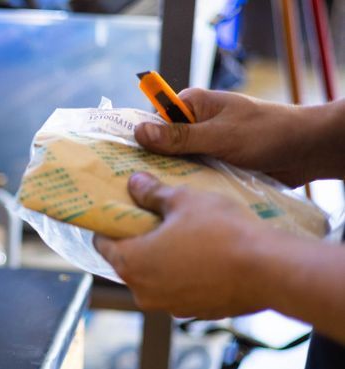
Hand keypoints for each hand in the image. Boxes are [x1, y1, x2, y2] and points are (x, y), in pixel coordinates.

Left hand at [94, 172, 278, 318]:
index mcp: (130, 264)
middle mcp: (143, 292)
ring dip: (163, 258)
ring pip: (156, 277)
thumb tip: (135, 183)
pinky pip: (181, 289)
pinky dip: (185, 274)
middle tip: (155, 216)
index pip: (103, 244)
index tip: (119, 211)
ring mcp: (169, 306)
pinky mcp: (195, 312)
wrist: (269, 270)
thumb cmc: (221, 232)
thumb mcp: (183, 201)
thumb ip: (153, 193)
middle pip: (129, 261)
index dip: (109, 225)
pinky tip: (203, 255)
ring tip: (183, 233)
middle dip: (139, 240)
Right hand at [134, 89, 314, 186]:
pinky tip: (173, 206)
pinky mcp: (214, 168)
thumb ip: (180, 137)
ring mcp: (203, 148)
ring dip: (169, 181)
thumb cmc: (267, 133)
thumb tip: (139, 132)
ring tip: (148, 203)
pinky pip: (192, 179)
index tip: (116, 162)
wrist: (307, 150)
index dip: (135, 141)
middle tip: (128, 190)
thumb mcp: (219, 135)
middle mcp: (194, 126)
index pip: (151, 121)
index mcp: (191, 106)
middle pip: (159, 147)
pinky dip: (186, 190)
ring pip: (175, 166)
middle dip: (149, 166)